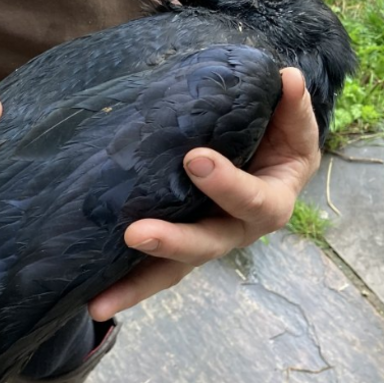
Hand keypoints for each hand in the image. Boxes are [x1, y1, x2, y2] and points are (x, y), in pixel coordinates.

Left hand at [88, 67, 320, 320]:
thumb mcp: (290, 123)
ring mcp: (201, 243)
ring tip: (99, 301)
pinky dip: (122, 288)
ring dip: (136, 284)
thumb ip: (291, 105)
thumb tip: (287, 78)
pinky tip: (92, 303)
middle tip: (136, 233)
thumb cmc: (277, 139)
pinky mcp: (173, 246)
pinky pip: (148, 270)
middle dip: (173, 241)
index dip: (226, 184)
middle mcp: (234, 232)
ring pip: (171, 269)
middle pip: (206, 245)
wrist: (262, 156)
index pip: (252, 200)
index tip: (195, 158)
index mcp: (269, 203)